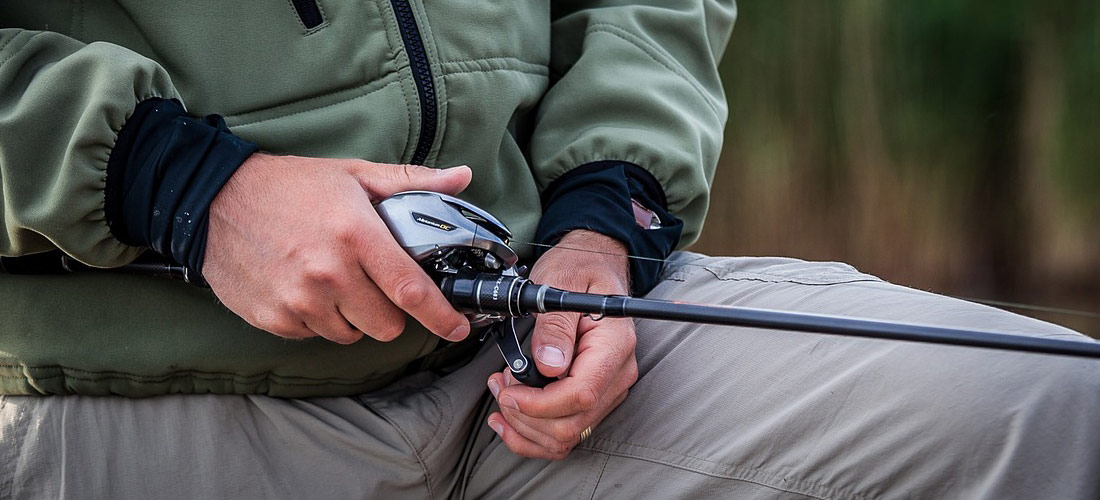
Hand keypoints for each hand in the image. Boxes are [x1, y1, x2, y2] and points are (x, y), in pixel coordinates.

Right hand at [203, 153, 472, 343]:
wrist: (213, 200)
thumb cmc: (291, 186)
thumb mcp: (354, 174)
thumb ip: (411, 182)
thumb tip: (461, 178)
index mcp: (356, 234)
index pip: (411, 289)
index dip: (441, 316)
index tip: (457, 327)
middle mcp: (329, 273)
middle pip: (386, 325)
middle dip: (390, 311)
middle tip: (374, 284)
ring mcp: (299, 300)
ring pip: (351, 334)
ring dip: (352, 316)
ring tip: (334, 280)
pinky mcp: (274, 319)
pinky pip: (315, 335)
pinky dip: (318, 319)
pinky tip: (305, 288)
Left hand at [486, 230, 638, 458]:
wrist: (594, 267)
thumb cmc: (579, 269)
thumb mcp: (561, 282)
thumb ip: (555, 326)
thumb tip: (549, 364)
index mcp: (614, 346)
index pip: (581, 394)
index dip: (539, 404)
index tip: (508, 392)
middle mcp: (617, 374)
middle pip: (571, 423)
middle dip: (525, 414)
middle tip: (500, 385)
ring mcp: (608, 389)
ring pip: (566, 435)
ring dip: (525, 426)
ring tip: (502, 394)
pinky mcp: (594, 397)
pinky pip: (566, 432)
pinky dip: (533, 434)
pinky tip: (509, 419)